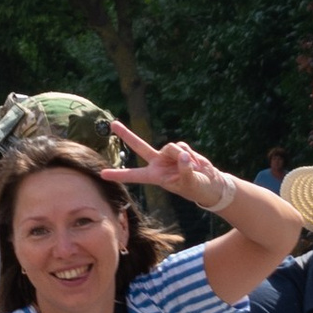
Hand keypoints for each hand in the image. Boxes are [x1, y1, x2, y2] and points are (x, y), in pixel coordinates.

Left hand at [102, 119, 227, 210]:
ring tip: (193, 168)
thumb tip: (184, 157)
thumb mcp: (190, 183)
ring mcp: (168, 156)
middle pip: (139, 146)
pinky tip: (196, 163)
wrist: (210, 183)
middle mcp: (158, 164)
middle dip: (127, 134)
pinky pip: (182, 146)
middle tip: (113, 123)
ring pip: (170, 146)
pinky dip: (191, 154)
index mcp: (155, 176)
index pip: (133, 176)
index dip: (118, 174)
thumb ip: (185, 170)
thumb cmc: (197, 188)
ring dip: (182, 155)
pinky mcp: (179, 150)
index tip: (102, 174)